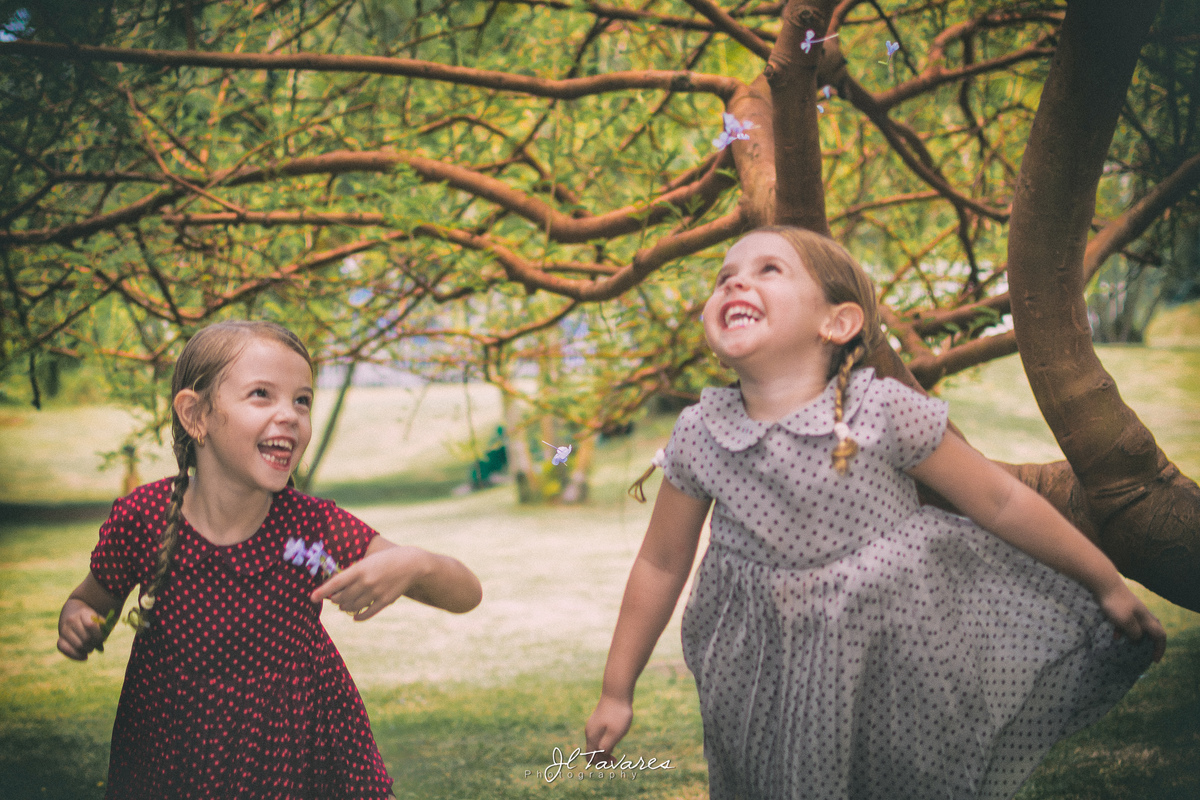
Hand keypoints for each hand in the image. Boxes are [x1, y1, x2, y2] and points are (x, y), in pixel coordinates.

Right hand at [57, 598, 106, 659]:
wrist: (75, 613)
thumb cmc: (93, 619)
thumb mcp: (101, 620)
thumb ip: (104, 632)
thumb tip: (100, 649)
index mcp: (83, 612)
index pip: (91, 625)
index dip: (99, 635)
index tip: (103, 638)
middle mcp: (71, 620)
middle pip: (85, 638)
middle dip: (94, 644)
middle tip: (97, 643)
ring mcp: (64, 630)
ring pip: (78, 645)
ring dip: (87, 650)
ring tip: (91, 647)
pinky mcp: (60, 640)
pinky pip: (65, 650)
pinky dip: (76, 656)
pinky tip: (84, 656)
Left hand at [309, 545, 433, 620]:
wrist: (412, 564)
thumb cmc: (386, 559)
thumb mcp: (368, 560)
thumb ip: (354, 572)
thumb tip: (337, 585)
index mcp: (359, 569)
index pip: (335, 583)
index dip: (322, 591)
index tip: (311, 598)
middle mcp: (366, 582)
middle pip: (342, 597)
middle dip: (335, 599)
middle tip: (334, 598)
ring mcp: (375, 593)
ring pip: (352, 606)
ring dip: (344, 607)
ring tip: (343, 604)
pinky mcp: (384, 601)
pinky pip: (366, 613)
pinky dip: (358, 616)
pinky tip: (354, 616)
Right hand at [585, 694, 633, 760]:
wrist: (617, 691)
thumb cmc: (617, 714)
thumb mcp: (614, 734)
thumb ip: (605, 748)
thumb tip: (599, 757)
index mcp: (592, 737)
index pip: (590, 758)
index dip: (601, 763)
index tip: (614, 758)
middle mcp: (589, 731)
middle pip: (592, 752)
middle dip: (603, 758)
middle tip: (616, 756)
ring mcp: (594, 724)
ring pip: (596, 743)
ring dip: (605, 748)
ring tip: (617, 743)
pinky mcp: (599, 719)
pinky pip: (600, 735)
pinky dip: (606, 740)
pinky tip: (617, 733)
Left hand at [1096, 581, 1166, 662]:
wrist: (1104, 583)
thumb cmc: (1115, 603)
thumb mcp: (1126, 622)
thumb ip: (1134, 633)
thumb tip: (1138, 640)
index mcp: (1146, 619)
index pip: (1160, 635)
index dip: (1159, 649)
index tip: (1154, 660)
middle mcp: (1142, 614)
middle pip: (1152, 630)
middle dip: (1149, 642)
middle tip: (1144, 653)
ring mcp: (1132, 609)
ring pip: (1137, 626)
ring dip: (1133, 636)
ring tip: (1125, 644)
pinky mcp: (1122, 606)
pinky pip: (1126, 621)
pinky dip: (1122, 629)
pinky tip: (1113, 633)